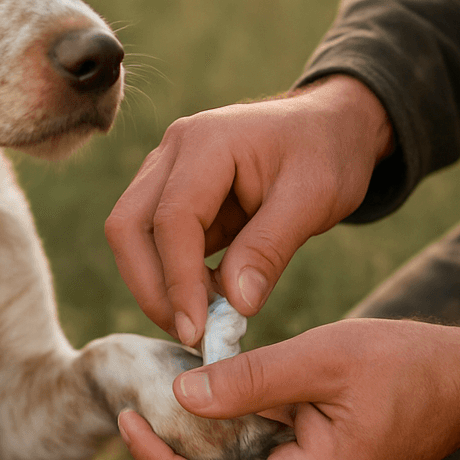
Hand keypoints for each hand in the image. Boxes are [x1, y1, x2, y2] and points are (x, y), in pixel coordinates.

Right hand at [105, 75, 393, 346]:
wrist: (330, 126)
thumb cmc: (326, 153)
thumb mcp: (313, 198)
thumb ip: (270, 248)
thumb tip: (235, 305)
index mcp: (208, 142)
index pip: (172, 218)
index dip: (178, 280)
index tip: (196, 331)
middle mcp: (174, 152)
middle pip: (129, 226)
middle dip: (152, 288)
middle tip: (191, 334)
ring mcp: (167, 172)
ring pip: (133, 237)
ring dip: (158, 286)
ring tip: (204, 321)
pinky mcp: (173, 196)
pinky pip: (156, 244)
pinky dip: (174, 278)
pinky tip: (209, 302)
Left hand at [117, 319, 459, 459]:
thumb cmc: (407, 364)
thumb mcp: (321, 358)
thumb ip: (249, 380)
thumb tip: (182, 394)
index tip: (127, 423)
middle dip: (174, 454)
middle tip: (140, 403)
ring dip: (201, 445)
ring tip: (169, 396)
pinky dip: (232, 439)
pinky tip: (216, 400)